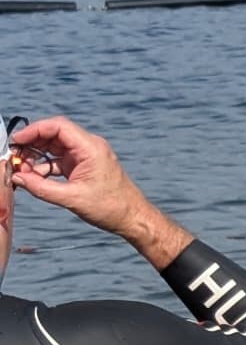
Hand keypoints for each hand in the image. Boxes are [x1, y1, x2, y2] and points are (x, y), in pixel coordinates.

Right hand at [8, 118, 188, 263]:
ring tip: (21, 170)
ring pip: (54, 147)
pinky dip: (44, 166)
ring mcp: (85, 156)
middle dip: (31, 144)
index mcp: (91, 148)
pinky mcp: (82, 166)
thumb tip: (17, 178)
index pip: (58, 126)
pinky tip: (33, 177)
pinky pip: (58, 160)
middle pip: (53, 135)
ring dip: (36, 156)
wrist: (131, 217)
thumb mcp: (71, 198)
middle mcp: (88, 147)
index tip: (16, 141)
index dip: (34, 130)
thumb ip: (41, 187)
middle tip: (14, 157)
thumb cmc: (110, 207)